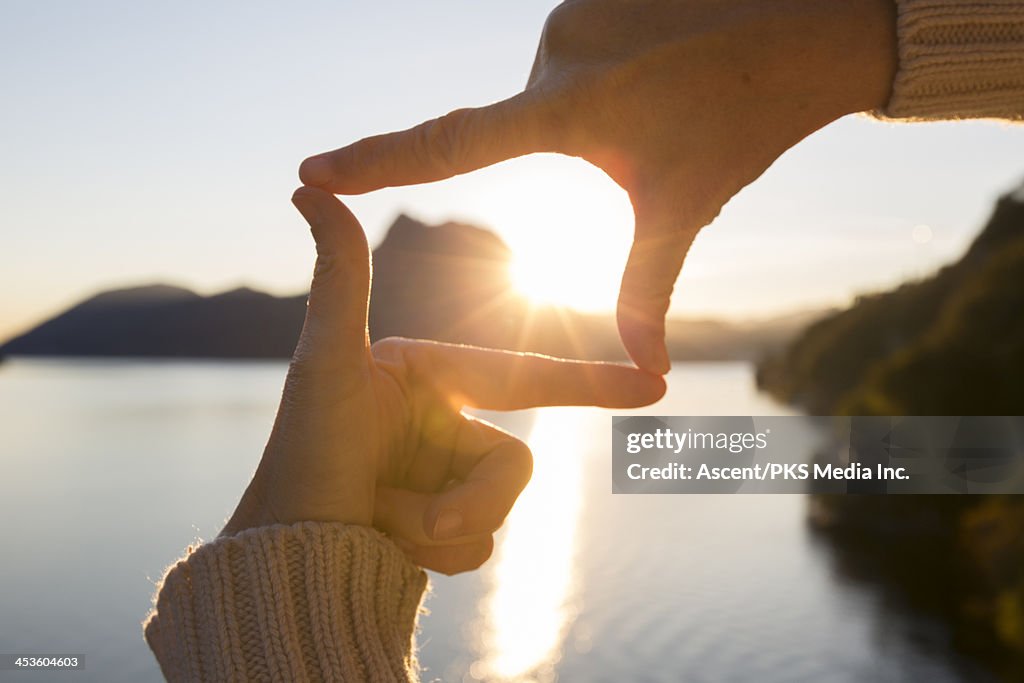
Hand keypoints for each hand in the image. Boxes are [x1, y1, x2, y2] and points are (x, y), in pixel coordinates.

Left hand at [221, 187, 664, 573]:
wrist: (281, 558)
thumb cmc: (301, 453)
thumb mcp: (328, 364)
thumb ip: (339, 276)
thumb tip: (306, 183)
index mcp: (432, 378)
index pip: (524, 377)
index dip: (589, 380)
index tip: (656, 382)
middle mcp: (443, 425)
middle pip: (514, 465)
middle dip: (465, 500)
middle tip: (399, 514)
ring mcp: (446, 480)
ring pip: (498, 513)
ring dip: (438, 530)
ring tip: (378, 523)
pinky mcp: (444, 528)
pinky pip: (480, 547)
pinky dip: (436, 557)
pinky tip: (386, 546)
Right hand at [298, 0, 895, 373]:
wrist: (803, 33)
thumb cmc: (741, 124)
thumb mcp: (684, 208)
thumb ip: (647, 288)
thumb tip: (646, 372)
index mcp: (568, 110)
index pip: (451, 146)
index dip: (376, 163)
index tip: (310, 172)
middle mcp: (553, 52)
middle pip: (526, 125)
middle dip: (579, 144)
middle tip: (651, 131)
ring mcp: (569, 12)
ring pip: (551, 88)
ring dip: (596, 106)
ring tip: (665, 96)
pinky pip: (570, 48)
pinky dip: (603, 71)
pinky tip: (664, 62)